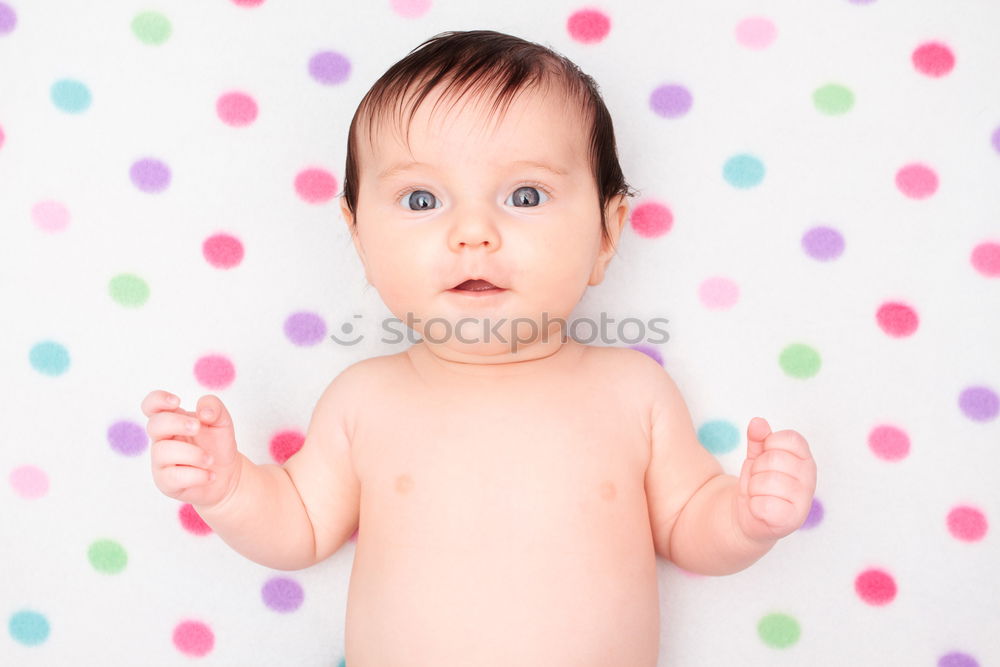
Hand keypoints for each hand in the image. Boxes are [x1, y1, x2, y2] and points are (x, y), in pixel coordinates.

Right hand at [141, 390, 241, 507]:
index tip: (177, 402)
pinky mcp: (166, 482)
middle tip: (197, 427)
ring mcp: (161, 462)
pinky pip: (173, 477)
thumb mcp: (222, 422)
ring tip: (210, 460)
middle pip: (154, 425)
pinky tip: (210, 475)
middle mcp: (162, 440)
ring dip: (193, 454)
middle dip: (177, 424)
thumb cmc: (218, 445)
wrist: (227, 475)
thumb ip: (214, 408)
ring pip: (163, 452)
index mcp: (172, 421)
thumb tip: (203, 412)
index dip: (157, 400)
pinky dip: (197, 475)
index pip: (151, 406)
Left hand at [734, 417, 816, 542]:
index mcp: (805, 459)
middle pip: (773, 459)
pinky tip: (760, 508)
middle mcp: (809, 479)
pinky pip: (763, 505)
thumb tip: (757, 423)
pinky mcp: (791, 521)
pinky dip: (754, 506)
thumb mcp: (756, 456)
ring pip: (765, 482)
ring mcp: (802, 501)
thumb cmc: (758, 483)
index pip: (789, 439)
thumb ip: (758, 439)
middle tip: (760, 479)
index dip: (769, 445)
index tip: (766, 457)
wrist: (749, 516)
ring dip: (754, 488)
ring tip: (759, 494)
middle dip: (757, 468)